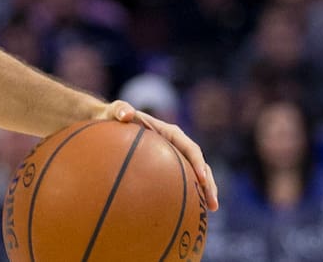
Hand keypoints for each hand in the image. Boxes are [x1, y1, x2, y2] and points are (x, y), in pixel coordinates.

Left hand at [99, 100, 218, 210]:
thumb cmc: (112, 116)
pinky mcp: (167, 166)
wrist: (109, 122)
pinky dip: (188, 194)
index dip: (198, 163)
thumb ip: (119, 110)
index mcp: (169, 132)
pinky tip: (188, 213)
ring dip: (205, 191)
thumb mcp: (113, 111)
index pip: (190, 148)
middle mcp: (176, 144)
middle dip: (209, 183)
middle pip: (199, 164)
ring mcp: (173, 155)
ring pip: (195, 174)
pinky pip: (182, 180)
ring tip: (210, 210)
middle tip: (213, 204)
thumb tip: (126, 113)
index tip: (202, 180)